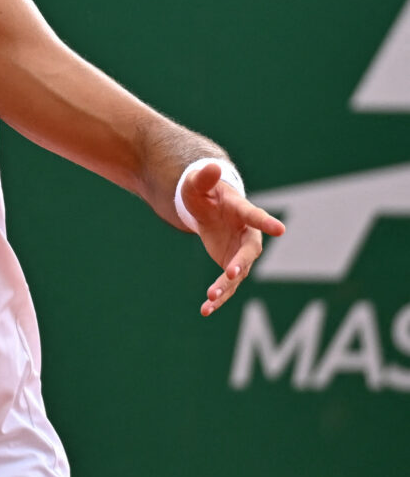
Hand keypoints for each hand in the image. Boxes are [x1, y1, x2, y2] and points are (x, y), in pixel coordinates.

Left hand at [182, 162, 285, 317]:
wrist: (207, 208)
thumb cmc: (204, 193)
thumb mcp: (197, 184)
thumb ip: (203, 178)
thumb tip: (211, 166)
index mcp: (241, 212)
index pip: (255, 216)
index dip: (266, 222)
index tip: (281, 229)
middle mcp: (247, 235)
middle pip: (248, 252)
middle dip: (241, 263)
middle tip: (231, 273)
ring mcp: (240, 252)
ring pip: (238, 273)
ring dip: (226, 287)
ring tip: (210, 299)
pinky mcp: (231, 266)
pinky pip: (227, 285)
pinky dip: (218, 298)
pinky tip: (205, 310)